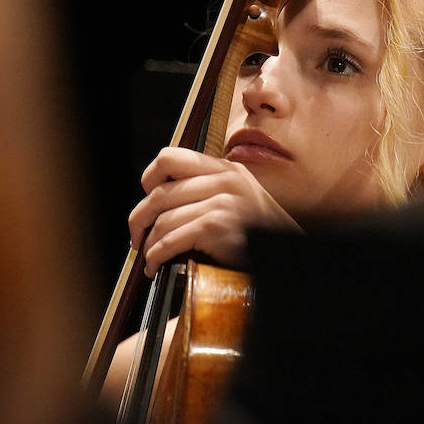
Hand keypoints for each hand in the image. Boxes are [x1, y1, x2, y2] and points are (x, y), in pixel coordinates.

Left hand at [128, 146, 299, 270]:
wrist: (286, 251)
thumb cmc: (260, 231)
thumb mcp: (239, 196)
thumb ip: (209, 188)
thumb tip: (164, 197)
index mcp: (225, 169)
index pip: (170, 157)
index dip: (150, 179)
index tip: (148, 199)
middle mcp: (223, 180)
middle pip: (159, 193)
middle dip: (140, 219)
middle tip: (137, 236)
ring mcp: (221, 202)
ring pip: (162, 220)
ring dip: (149, 244)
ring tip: (149, 256)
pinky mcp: (215, 226)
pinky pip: (170, 240)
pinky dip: (156, 257)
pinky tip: (156, 265)